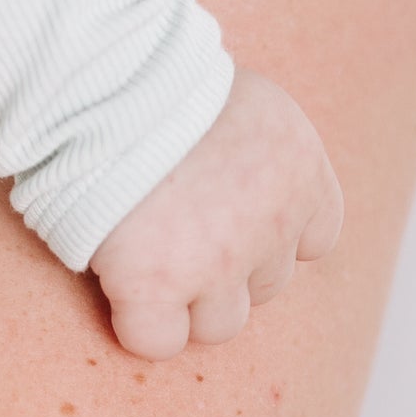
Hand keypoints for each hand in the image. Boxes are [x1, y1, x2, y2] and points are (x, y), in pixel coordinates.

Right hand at [86, 67, 345, 360]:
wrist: (100, 75)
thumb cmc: (153, 75)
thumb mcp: (235, 94)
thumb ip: (251, 148)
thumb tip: (232, 179)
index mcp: (300, 168)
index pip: (315, 240)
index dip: (266, 237)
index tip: (222, 213)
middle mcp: (272, 222)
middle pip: (266, 285)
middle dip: (223, 266)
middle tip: (170, 224)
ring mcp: (218, 262)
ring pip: (220, 323)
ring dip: (183, 300)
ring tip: (138, 249)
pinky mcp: (155, 285)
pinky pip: (157, 341)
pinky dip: (137, 325)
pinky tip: (114, 284)